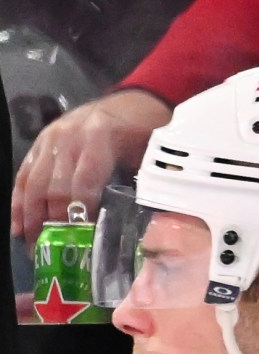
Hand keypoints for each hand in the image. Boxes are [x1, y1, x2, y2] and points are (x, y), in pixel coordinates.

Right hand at [14, 89, 166, 240]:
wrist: (131, 101)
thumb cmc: (142, 131)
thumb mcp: (146, 153)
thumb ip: (134, 182)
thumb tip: (124, 225)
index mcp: (98, 139)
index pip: (83, 183)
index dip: (80, 213)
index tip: (81, 240)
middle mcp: (68, 139)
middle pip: (55, 187)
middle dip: (53, 223)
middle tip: (53, 252)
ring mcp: (49, 140)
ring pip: (34, 184)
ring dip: (31, 218)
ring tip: (33, 246)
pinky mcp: (39, 143)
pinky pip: (24, 176)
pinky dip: (19, 202)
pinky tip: (18, 226)